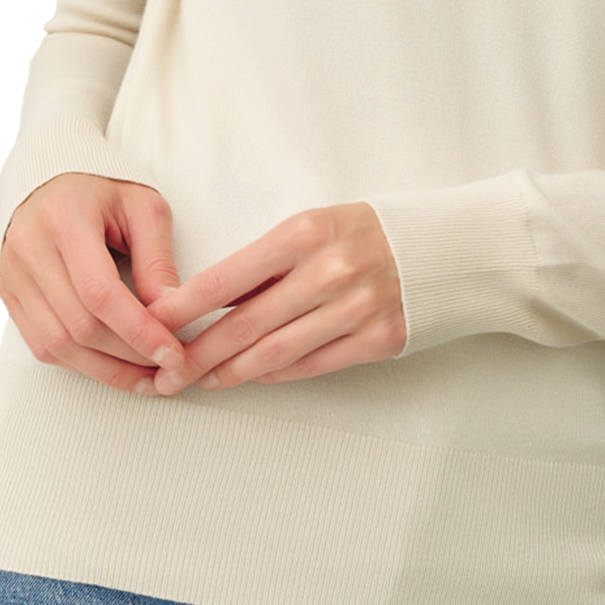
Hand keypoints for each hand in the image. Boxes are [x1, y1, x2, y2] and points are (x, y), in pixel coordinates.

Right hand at [0, 173, 190, 392]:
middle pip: (78, 325)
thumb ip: (158, 261)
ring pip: (56, 344)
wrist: (52, 178)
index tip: (174, 355)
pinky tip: (113, 366)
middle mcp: (28, 248)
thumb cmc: (106, 189)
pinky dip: (79, 363)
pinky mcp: (8, 293)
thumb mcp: (144, 209)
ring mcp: (12, 274)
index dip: (139, 332)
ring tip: (147, 380)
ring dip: (105, 370)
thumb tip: (171, 317)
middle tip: (169, 372)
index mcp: (64, 218)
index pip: (100, 293)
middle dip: (128, 357)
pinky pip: (40, 344)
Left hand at [147, 203, 405, 393]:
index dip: (181, 309)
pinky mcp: (379, 339)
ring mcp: (356, 308)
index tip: (150, 325)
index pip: (225, 278)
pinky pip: (314, 365)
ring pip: (274, 353)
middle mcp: (329, 271)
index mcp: (306, 233)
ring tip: (203, 380)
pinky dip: (279, 374)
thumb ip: (270, 262)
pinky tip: (255, 377)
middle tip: (165, 372)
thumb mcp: (319, 225)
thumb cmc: (376, 232)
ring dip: (231, 372)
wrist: (454, 247)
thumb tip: (212, 302)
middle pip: (243, 324)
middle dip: (196, 354)